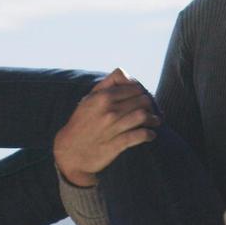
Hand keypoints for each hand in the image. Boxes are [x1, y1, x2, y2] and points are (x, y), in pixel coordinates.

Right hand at [53, 70, 158, 187]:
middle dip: (150, 105)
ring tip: (155, 122)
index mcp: (103, 97)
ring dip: (154, 119)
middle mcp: (109, 110)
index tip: (144, 99)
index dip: (142, 93)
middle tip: (152, 110)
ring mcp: (113, 127)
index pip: (134, 88)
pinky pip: (140, 136)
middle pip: (142, 100)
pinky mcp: (117, 144)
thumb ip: (108, 84)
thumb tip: (125, 73)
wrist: (70, 151)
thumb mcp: (89, 99)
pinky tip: (151, 135)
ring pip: (143, 116)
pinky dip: (149, 134)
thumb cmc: (81, 123)